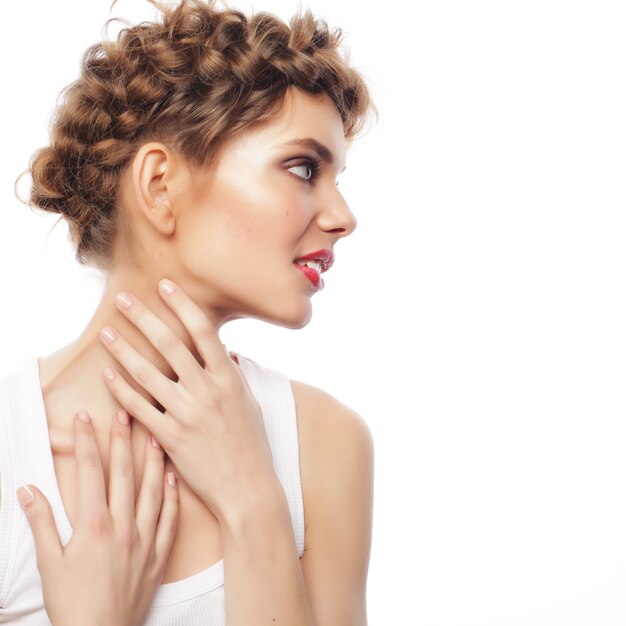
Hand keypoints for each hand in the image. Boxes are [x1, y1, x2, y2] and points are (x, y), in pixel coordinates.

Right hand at [17, 409, 178, 625]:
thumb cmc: (72, 604)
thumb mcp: (49, 564)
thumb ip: (41, 523)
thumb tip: (27, 490)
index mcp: (94, 526)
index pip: (91, 472)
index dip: (88, 442)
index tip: (85, 418)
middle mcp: (123, 526)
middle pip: (123, 474)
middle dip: (122, 440)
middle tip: (124, 414)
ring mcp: (144, 539)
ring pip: (152, 491)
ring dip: (153, 461)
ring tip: (155, 436)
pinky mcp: (158, 555)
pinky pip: (170, 519)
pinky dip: (173, 497)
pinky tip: (173, 478)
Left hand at [98, 279, 278, 521]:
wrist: (248, 488)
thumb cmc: (252, 444)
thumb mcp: (251, 402)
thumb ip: (235, 375)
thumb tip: (224, 353)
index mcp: (229, 378)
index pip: (203, 331)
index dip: (182, 305)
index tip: (164, 286)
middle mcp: (208, 391)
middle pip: (170, 345)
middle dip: (144, 318)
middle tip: (123, 299)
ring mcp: (188, 414)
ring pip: (148, 374)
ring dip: (124, 350)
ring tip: (106, 332)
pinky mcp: (171, 438)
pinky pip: (140, 408)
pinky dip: (122, 390)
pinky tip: (108, 375)